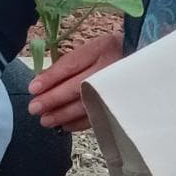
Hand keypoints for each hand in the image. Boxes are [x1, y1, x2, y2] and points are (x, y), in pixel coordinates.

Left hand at [24, 11, 126, 132]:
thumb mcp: (90, 49)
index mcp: (101, 49)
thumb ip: (68, 64)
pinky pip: (97, 116)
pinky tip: (64, 125)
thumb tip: (41, 81)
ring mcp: (117, 88)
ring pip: (87, 105)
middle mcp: (110, 68)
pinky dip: (78, 123)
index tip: (33, 88)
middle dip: (53, 99)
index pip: (72, 64)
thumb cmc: (109, 54)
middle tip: (34, 108)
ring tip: (45, 120)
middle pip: (78, 87)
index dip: (52, 77)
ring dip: (63, 115)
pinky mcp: (119, 104)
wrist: (141, 59)